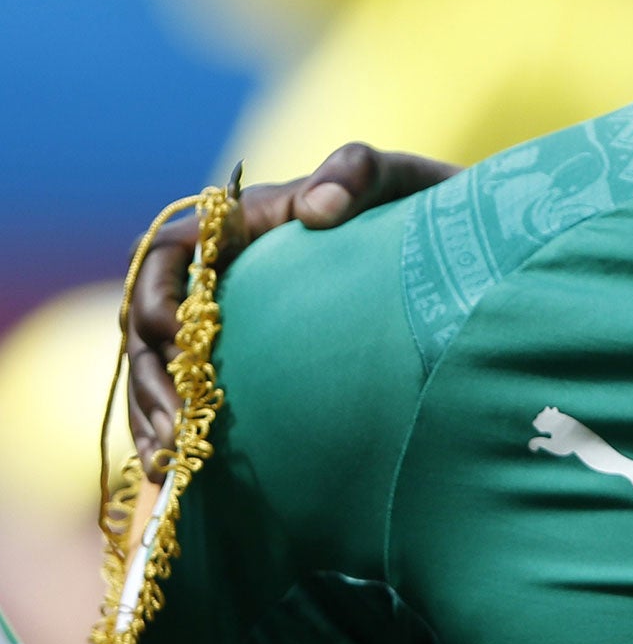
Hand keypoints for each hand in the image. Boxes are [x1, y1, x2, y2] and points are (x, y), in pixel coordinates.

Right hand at [127, 144, 459, 467]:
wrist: (471, 253)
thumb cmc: (431, 210)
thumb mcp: (403, 181)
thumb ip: (360, 173)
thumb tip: (318, 206)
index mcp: (248, 223)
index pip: (167, 251)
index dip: (155, 294)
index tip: (182, 338)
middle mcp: (230, 271)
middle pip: (150, 322)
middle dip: (150, 374)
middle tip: (175, 425)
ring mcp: (240, 318)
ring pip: (161, 366)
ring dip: (153, 412)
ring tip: (167, 460)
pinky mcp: (256, 361)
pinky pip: (193, 393)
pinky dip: (175, 430)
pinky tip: (175, 470)